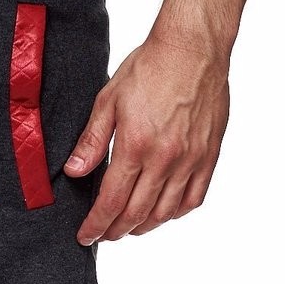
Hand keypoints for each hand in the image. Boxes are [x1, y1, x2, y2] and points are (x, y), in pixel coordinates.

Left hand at [65, 34, 230, 244]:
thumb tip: (75, 171)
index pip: (111, 201)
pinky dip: (176, 213)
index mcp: (136, 145)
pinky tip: (163, 212)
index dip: (96, 225)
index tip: (86, 236)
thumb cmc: (150, 67)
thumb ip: (92, 140)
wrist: (194, 47)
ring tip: (130, 227)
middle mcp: (165, 158)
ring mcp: (191, 159)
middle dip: (116, 231)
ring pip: (166, 212)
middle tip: (104, 235)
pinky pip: (194, 198)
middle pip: (137, 213)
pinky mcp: (209, 155)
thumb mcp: (109, 100)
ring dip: (144, 226)